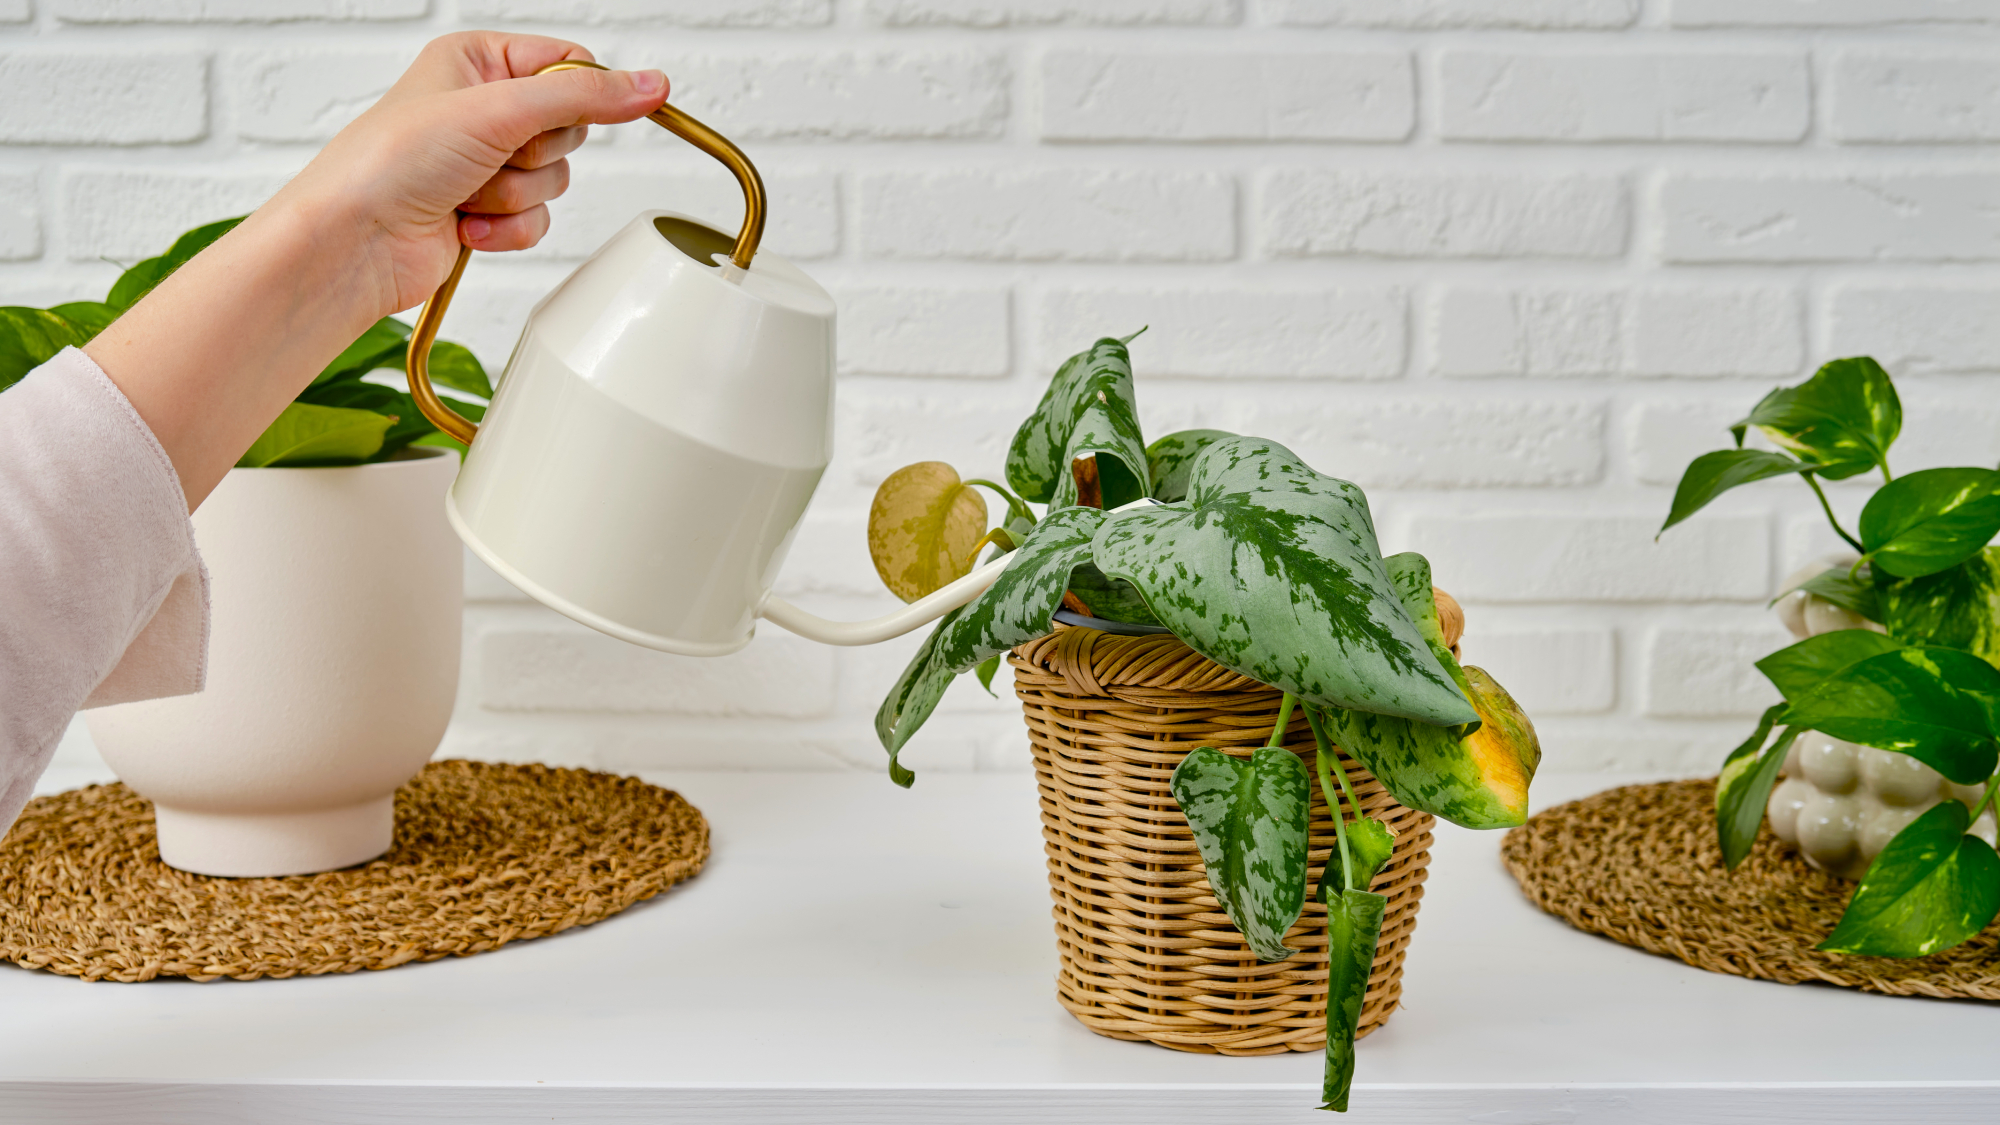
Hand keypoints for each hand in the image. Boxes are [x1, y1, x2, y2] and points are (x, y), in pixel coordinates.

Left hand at [278, 31, 668, 317]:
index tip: (560, 117)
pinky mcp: (488, 211)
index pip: (569, 65)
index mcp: (478, 60)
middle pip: (569, 129)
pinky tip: (465, 225)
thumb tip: (650, 84)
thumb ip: (582, 98)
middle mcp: (483, 107)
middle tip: (489, 155)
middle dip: (534, 155)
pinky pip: (539, 220)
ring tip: (465, 193)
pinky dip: (508, 229)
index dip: (578, 97)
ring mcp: (485, 162)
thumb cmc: (390, 163)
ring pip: (556, 179)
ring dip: (517, 196)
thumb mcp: (497, 112)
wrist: (354, 243)